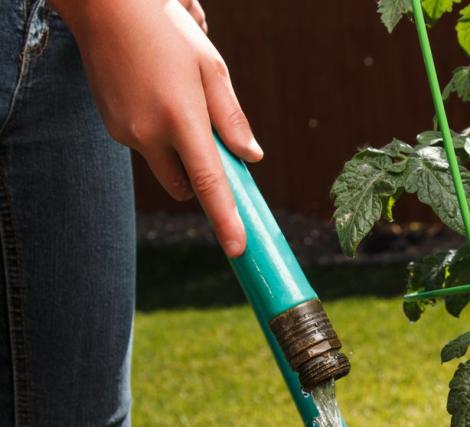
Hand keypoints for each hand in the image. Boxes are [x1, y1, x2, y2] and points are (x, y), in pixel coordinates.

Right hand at [51, 0, 259, 256]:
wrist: (106, 9)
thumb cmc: (168, 34)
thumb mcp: (211, 70)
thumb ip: (232, 119)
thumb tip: (252, 158)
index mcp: (182, 120)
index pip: (209, 183)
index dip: (225, 220)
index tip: (237, 249)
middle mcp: (150, 134)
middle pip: (185, 185)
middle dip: (202, 180)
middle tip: (212, 147)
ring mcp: (126, 133)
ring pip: (164, 165)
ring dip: (178, 152)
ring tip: (176, 102)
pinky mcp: (112, 128)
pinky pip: (145, 146)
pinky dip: (157, 135)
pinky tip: (154, 96)